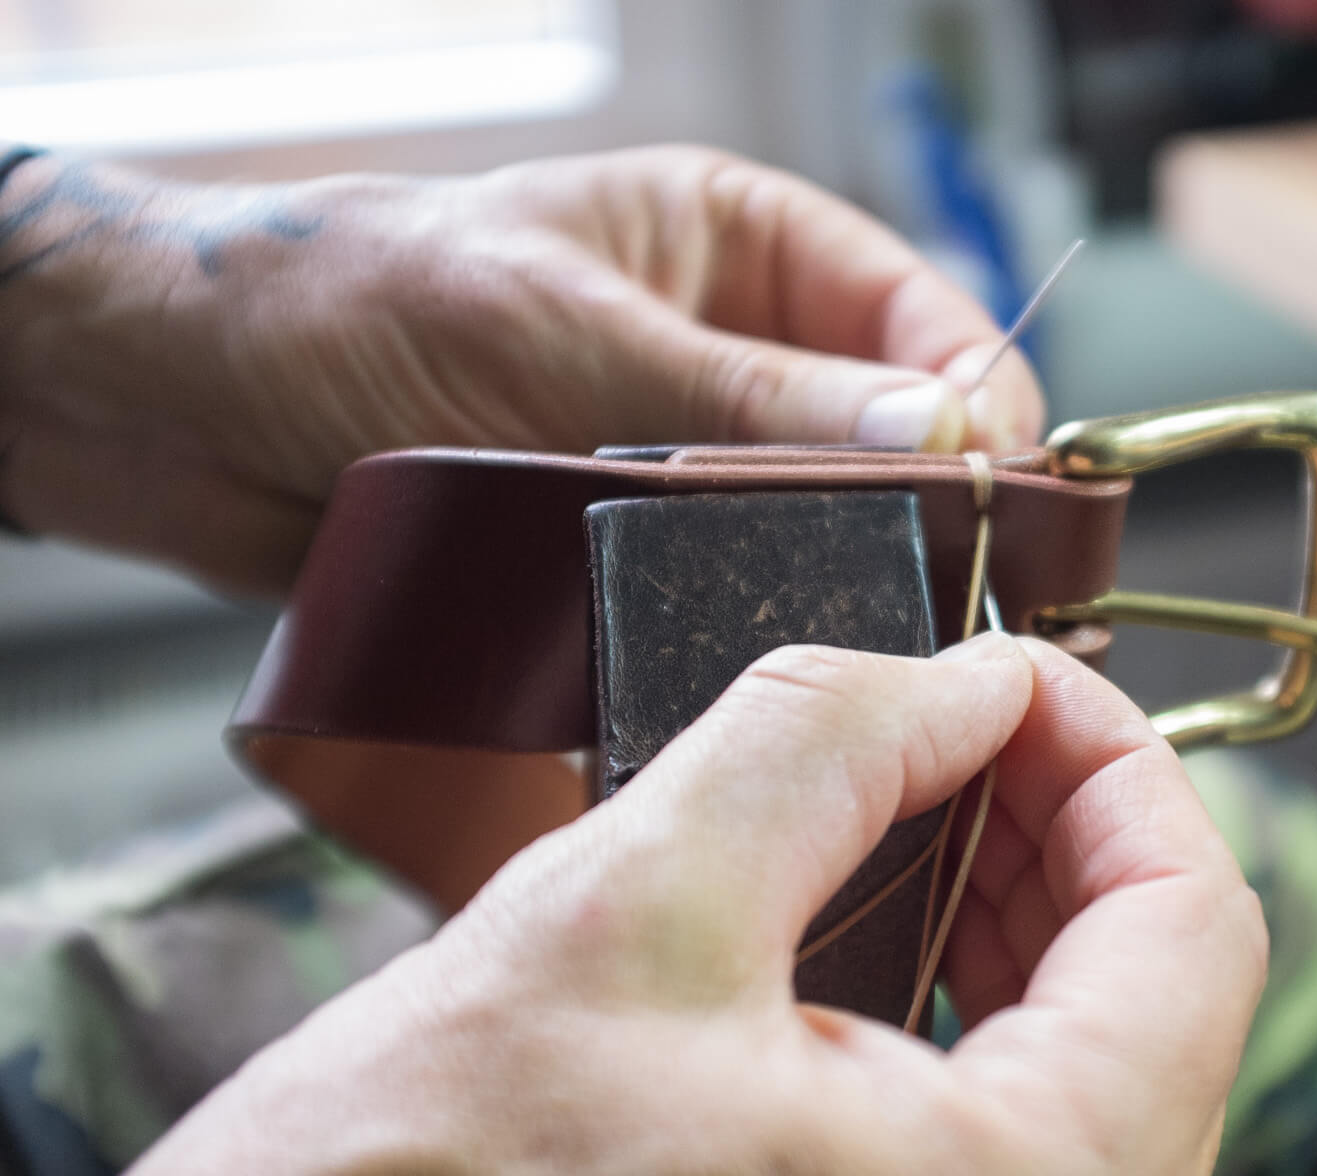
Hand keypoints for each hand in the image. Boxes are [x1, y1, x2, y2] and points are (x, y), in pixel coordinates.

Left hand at [0, 148, 1042, 592]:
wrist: (188, 405)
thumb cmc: (359, 303)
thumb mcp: (567, 334)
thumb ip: (752, 398)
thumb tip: (938, 433)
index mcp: (741, 246)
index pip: (921, 323)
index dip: (980, 409)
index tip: (1007, 503)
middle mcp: (733, 350)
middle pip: (893, 437)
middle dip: (932, 512)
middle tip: (964, 604)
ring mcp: (685, 453)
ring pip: (821, 527)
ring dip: (845, 581)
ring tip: (875, 645)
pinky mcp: (631, 542)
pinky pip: (730, 588)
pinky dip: (756, 628)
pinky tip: (772, 665)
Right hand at [0, 635, 1265, 1175]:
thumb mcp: (631, 906)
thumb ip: (842, 739)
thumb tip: (972, 677)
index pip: (1200, 931)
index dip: (1117, 762)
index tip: (1026, 679)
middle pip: (1162, 1011)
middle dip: (1065, 833)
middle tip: (965, 720)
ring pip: (1096, 1085)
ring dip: (1024, 919)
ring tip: (928, 805)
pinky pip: (1017, 1168)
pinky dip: (978, 1028)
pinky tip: (900, 937)